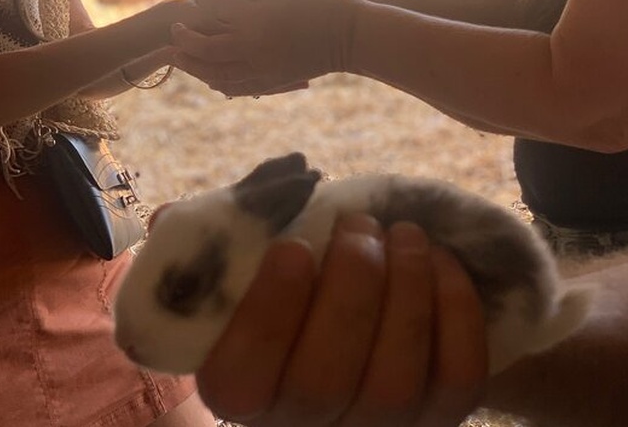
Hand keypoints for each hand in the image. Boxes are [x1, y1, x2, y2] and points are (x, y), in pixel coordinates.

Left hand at [171, 0, 360, 97]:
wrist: (352, 38)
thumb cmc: (325, 2)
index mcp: (256, 17)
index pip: (214, 7)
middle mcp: (254, 46)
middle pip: (204, 46)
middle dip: (185, 37)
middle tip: (176, 30)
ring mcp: (263, 68)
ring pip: (215, 72)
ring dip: (194, 65)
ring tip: (180, 58)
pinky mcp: (273, 81)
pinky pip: (238, 87)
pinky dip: (219, 83)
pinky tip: (210, 79)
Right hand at [195, 214, 487, 426]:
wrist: (368, 327)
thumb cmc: (296, 292)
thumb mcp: (244, 271)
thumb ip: (212, 250)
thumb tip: (171, 219)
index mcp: (242, 392)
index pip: (240, 380)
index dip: (268, 313)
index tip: (293, 247)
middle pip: (324, 381)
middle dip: (349, 288)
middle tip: (360, 226)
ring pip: (394, 384)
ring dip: (406, 293)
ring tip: (404, 234)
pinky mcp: (438, 418)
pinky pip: (456, 378)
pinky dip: (454, 313)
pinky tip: (439, 262)